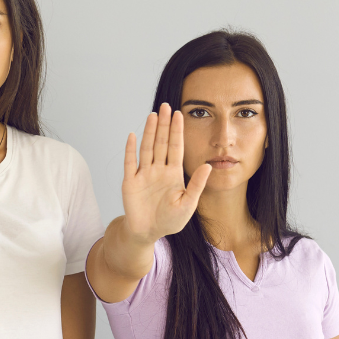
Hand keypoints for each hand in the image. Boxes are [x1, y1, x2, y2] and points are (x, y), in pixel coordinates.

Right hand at [120, 104, 209, 243]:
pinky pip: (130, 163)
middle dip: (164, 125)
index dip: (177, 131)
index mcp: (173, 173)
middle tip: (166, 106)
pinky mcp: (130, 182)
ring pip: (147, 148)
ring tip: (153, 115)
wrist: (148, 232)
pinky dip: (131, 149)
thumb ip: (196, 185)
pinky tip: (133, 136)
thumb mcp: (188, 204)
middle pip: (161, 143)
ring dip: (150, 132)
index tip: (180, 114)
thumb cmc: (169, 221)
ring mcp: (143, 175)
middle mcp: (158, 170)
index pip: (176, 147)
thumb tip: (208, 167)